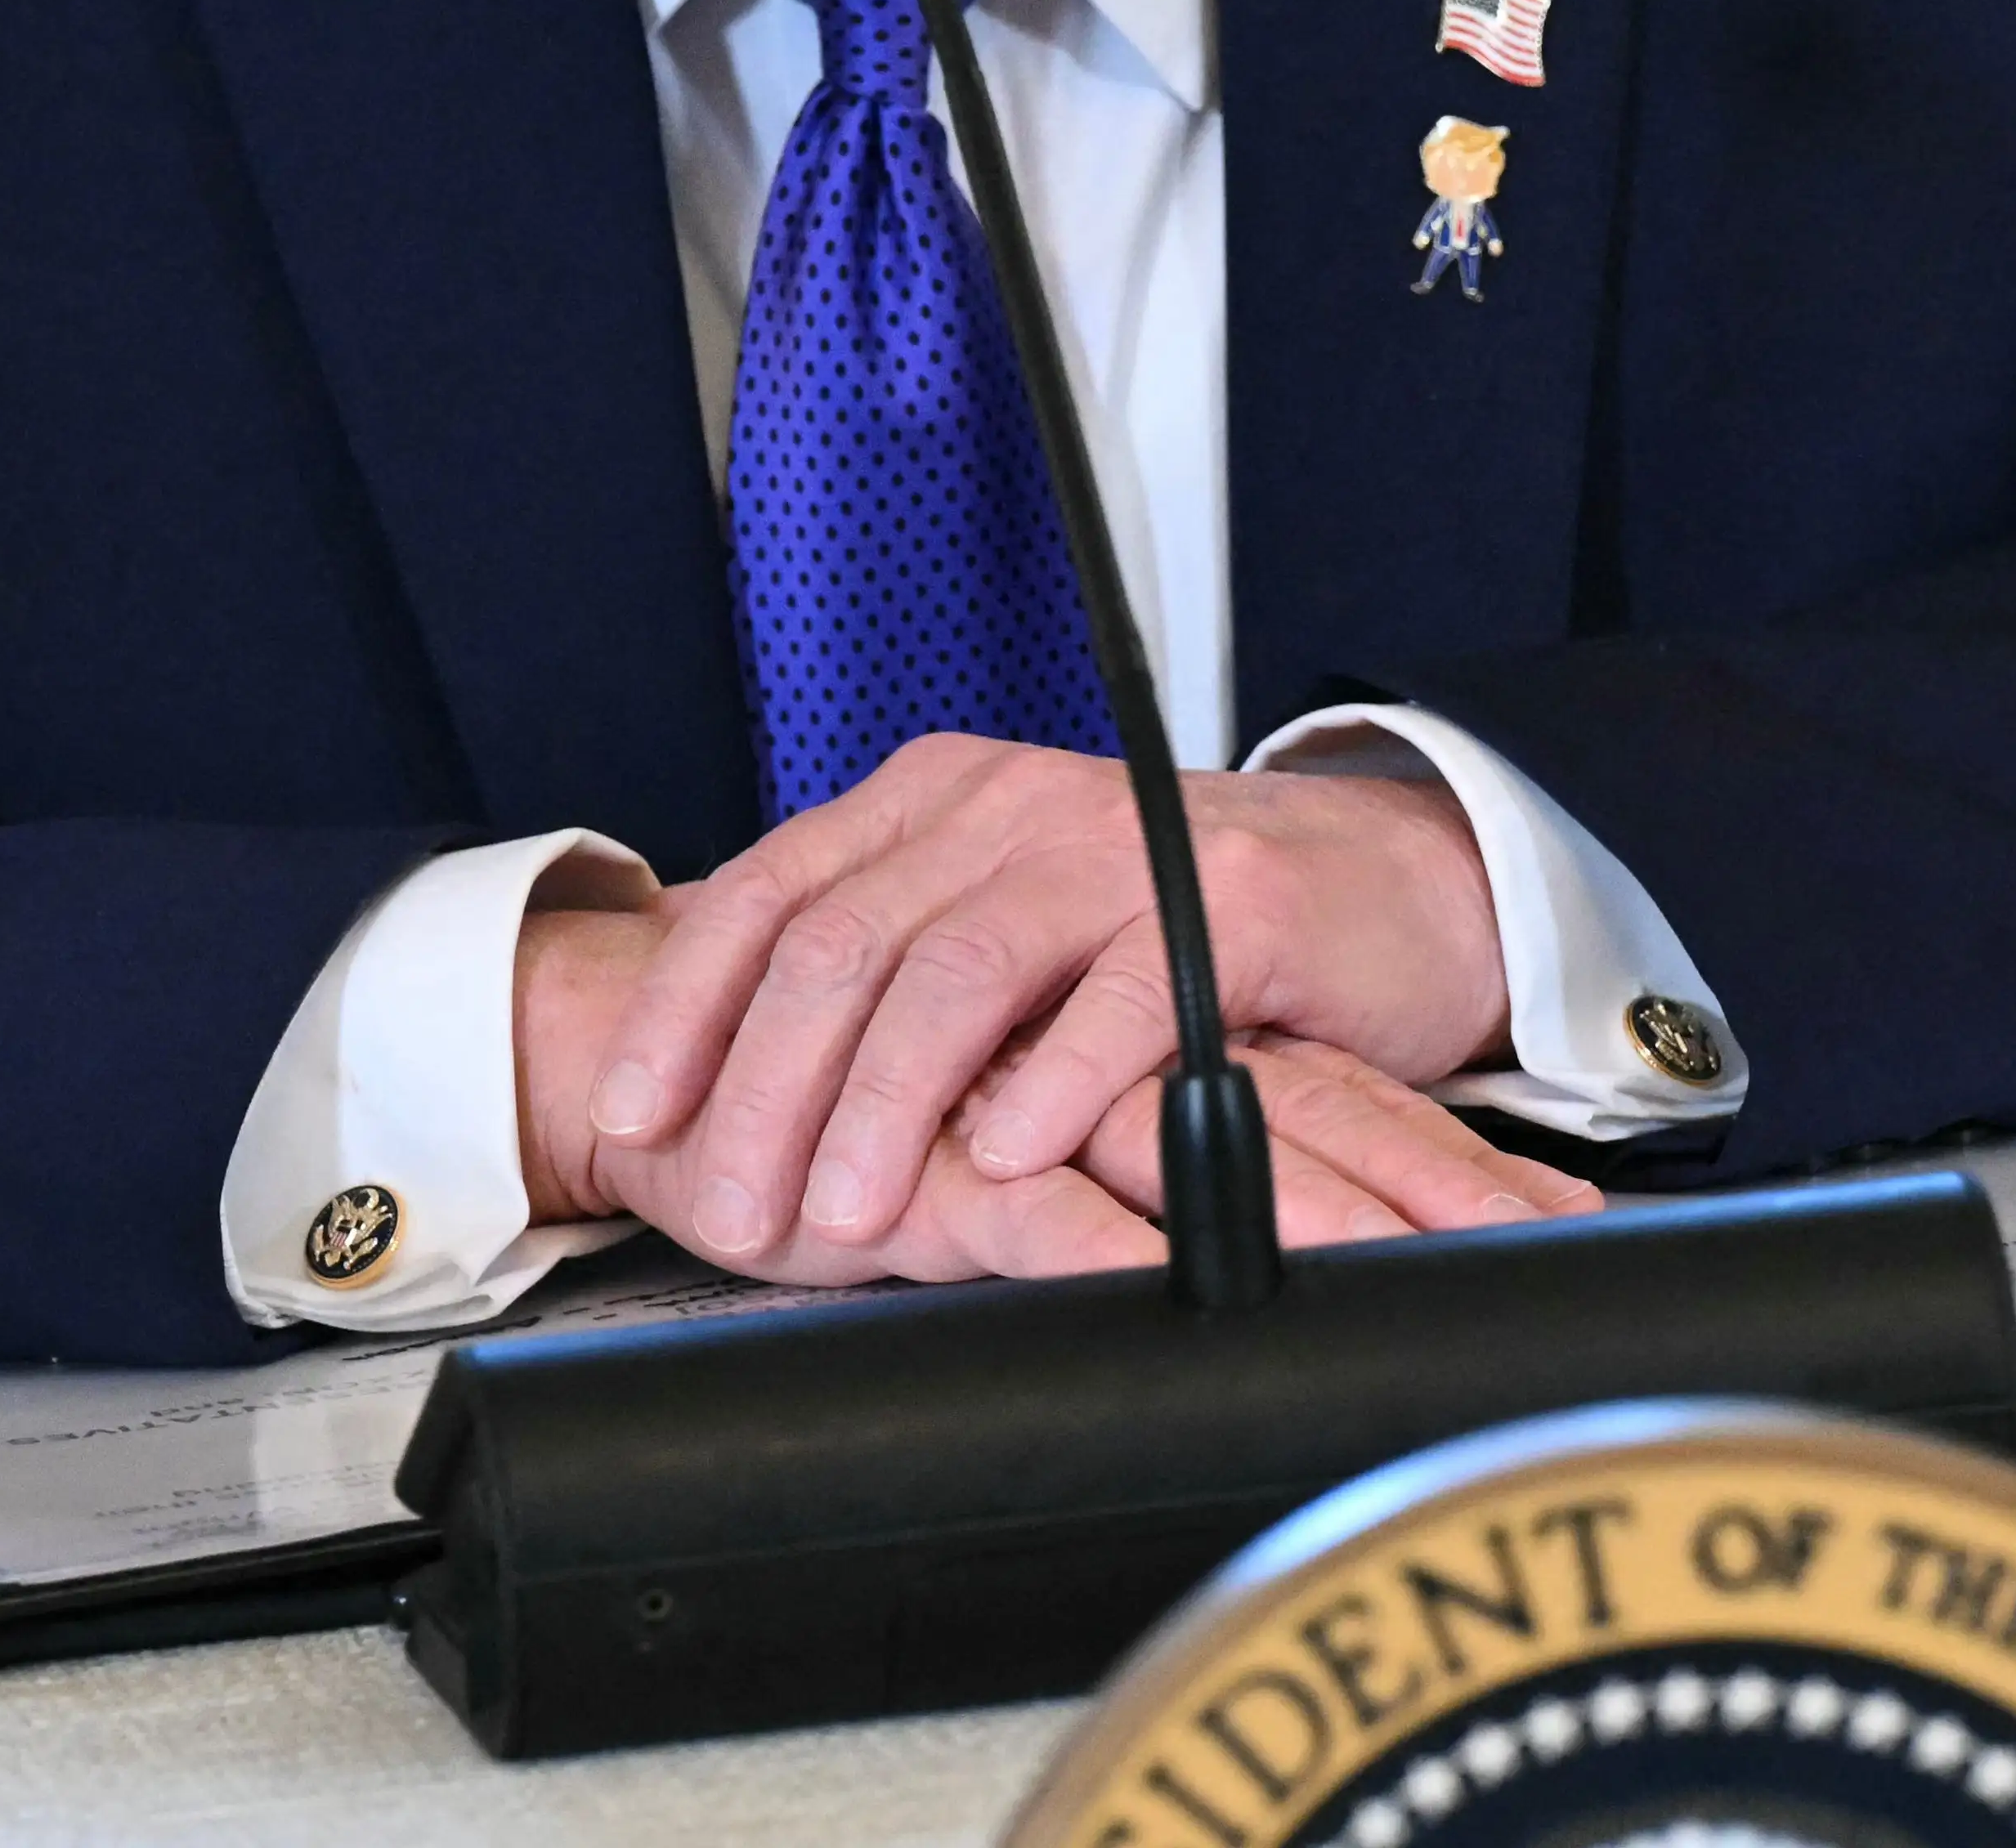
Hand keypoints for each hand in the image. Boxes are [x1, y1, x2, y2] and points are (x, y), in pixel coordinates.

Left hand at [514, 908, 1587, 1283]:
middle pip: (849, 942)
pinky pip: (1122, 996)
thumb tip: (731, 1079)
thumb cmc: (1171, 930)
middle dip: (770, 1087)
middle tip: (729, 1211)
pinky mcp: (1229, 906)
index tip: (630, 1119)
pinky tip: (1008, 1161)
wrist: (1385, 888)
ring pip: (963, 970)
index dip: (688, 1008)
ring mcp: (1120, 847)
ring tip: (843, 1214)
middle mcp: (1012, 805)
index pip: (772, 892)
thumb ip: (893, 972)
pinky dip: (1054, 1082)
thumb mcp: (1009, 925)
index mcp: (936, 800)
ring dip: (890, 1103)